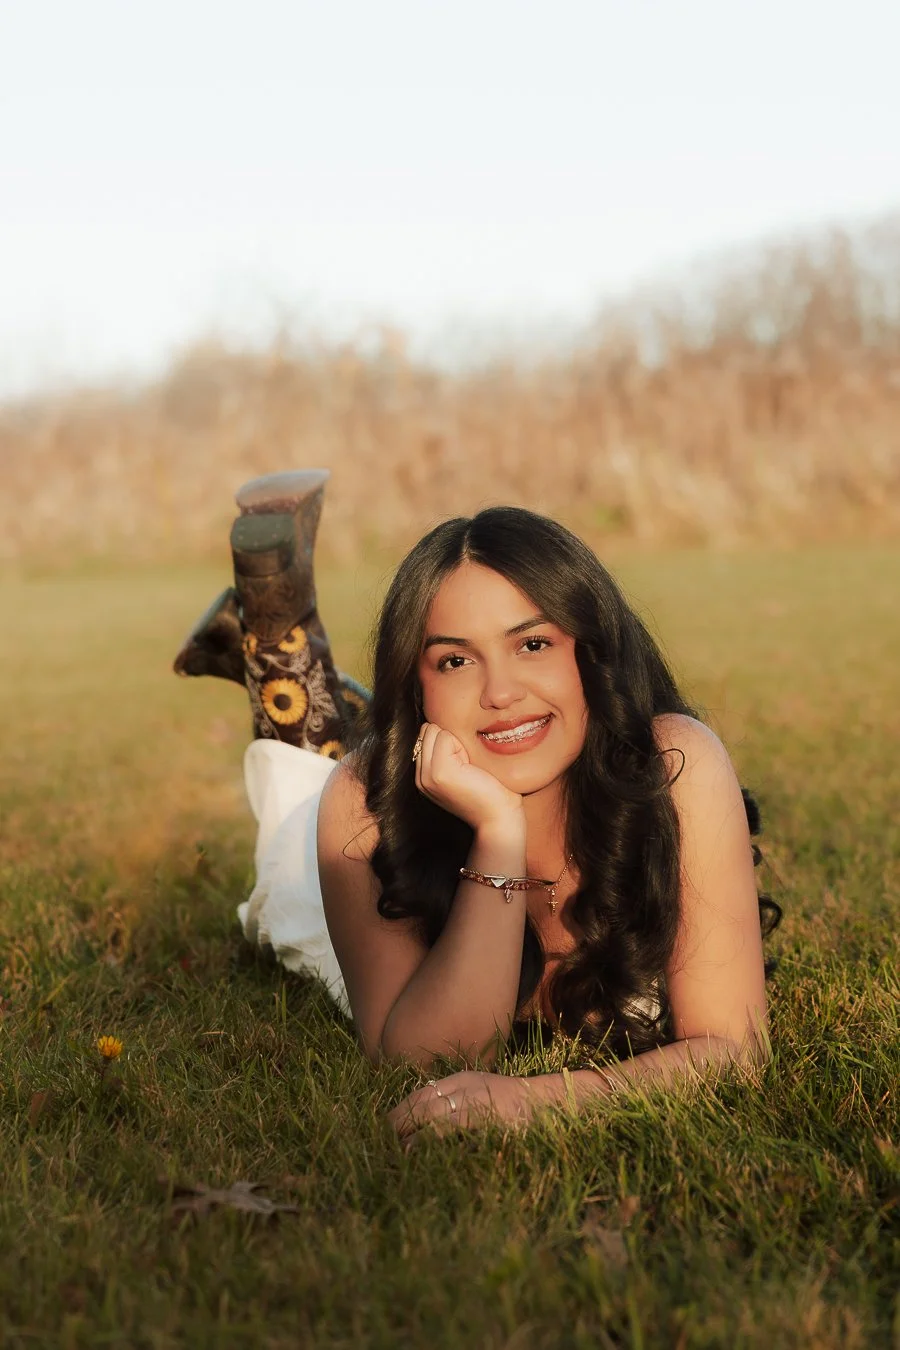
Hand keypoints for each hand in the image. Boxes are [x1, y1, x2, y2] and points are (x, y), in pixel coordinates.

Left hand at [387, 1071, 536, 1145]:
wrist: (550, 1102)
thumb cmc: (513, 1106)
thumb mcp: (481, 1096)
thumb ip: (456, 1104)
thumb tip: (421, 1129)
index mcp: (462, 1081)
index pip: (422, 1094)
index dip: (400, 1111)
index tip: (385, 1128)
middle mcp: (467, 1088)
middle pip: (423, 1102)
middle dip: (400, 1122)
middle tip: (381, 1141)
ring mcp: (478, 1102)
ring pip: (435, 1114)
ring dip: (413, 1133)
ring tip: (398, 1150)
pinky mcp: (489, 1119)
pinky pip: (454, 1128)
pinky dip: (434, 1140)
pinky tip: (422, 1152)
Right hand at [414, 723, 524, 832]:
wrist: (499, 819)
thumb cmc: (491, 793)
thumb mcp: (462, 771)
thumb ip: (448, 753)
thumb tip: (446, 725)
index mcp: (423, 777)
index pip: (426, 735)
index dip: (448, 741)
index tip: (465, 764)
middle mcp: (420, 778)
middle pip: (427, 730)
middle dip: (450, 739)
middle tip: (468, 765)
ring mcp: (427, 776)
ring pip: (434, 730)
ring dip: (455, 741)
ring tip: (469, 766)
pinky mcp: (439, 772)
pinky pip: (445, 736)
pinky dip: (462, 745)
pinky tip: (471, 767)